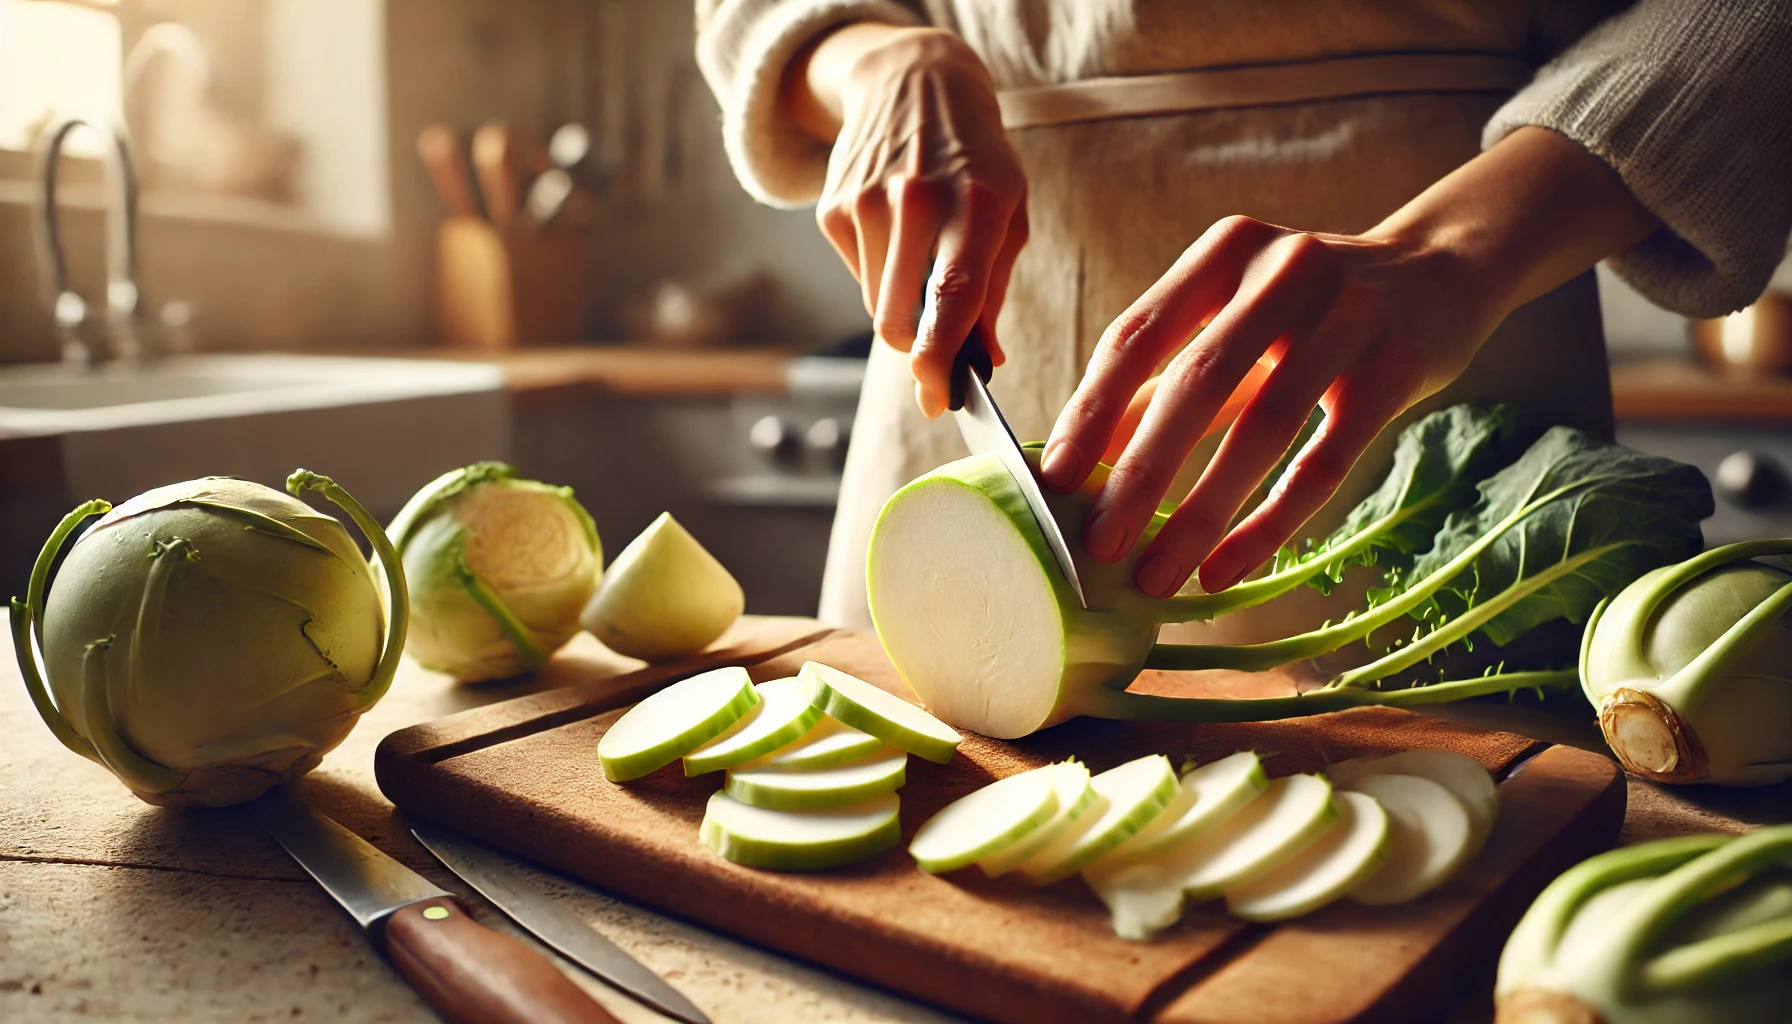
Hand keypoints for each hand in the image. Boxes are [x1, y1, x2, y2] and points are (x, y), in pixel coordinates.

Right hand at [787, 25, 1028, 416]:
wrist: (914, 82)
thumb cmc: (976, 161)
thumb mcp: (1008, 213)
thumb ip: (994, 290)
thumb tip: (981, 362)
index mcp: (978, 203)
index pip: (952, 297)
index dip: (941, 359)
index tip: (938, 397)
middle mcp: (918, 200)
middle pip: (899, 320)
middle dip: (917, 352)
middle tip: (938, 356)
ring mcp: (867, 201)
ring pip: (877, 308)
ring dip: (901, 311)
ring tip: (922, 264)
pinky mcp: (833, 207)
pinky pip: (857, 279)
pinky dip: (879, 277)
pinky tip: (895, 235)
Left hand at [1040, 127, 1659, 598]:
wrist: (1443, 268)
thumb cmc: (1309, 306)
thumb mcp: (1234, 316)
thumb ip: (1165, 375)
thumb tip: (1083, 459)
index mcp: (1225, 252)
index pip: (1139, 333)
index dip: (1092, 409)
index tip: (1053, 477)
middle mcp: (1283, 272)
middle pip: (1196, 382)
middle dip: (1138, 472)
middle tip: (1096, 544)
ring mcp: (1348, 316)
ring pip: (1262, 428)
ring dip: (1200, 512)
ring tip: (1157, 575)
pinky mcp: (1396, 369)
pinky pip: (1324, 462)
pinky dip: (1269, 523)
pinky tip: (1226, 569)